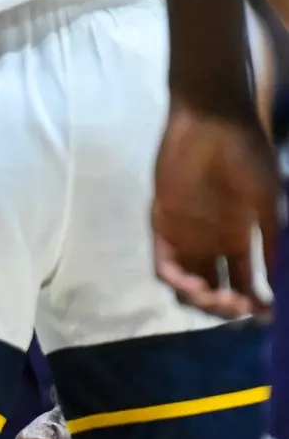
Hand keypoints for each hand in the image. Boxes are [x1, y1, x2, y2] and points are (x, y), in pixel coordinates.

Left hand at [152, 99, 280, 317]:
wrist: (215, 124)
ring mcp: (185, 237)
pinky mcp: (161, 226)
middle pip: (213, 290)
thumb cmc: (247, 157)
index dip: (252, 303)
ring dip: (202, 300)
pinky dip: (178, 281)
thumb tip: (279, 285)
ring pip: (188, 284)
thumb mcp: (268, 204)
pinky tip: (195, 284)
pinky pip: (164, 264)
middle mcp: (210, 243)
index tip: (266, 314)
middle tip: (240, 308)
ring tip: (218, 299)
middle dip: (226, 307)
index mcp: (238, 239)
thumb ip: (272, 243)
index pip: (242, 282)